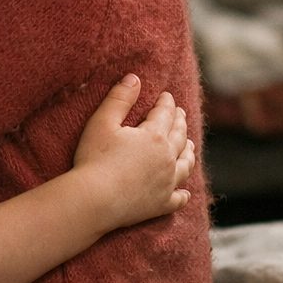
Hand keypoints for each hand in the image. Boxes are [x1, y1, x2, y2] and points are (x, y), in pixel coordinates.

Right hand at [72, 74, 193, 232]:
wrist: (95, 199)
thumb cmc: (94, 158)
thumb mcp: (102, 122)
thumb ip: (119, 99)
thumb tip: (134, 78)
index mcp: (154, 136)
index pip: (165, 114)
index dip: (166, 103)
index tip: (167, 96)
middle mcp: (167, 159)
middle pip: (179, 136)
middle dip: (180, 122)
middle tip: (180, 114)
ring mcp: (167, 184)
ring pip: (185, 165)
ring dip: (188, 152)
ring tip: (188, 145)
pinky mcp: (161, 204)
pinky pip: (179, 198)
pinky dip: (183, 192)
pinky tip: (184, 191)